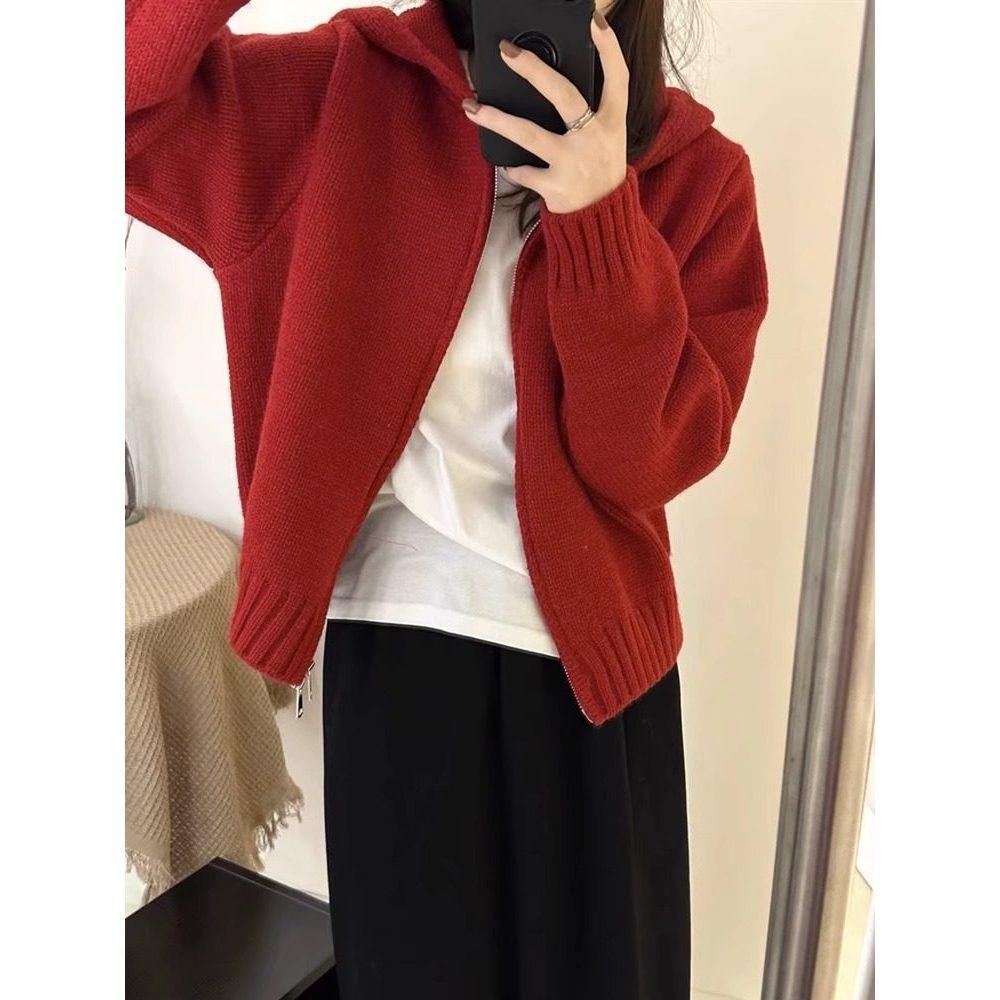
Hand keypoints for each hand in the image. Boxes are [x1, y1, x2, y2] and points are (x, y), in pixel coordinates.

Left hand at [462, 11, 628, 214]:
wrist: (602, 221)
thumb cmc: (600, 174)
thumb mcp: (608, 141)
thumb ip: (589, 115)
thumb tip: (550, 84)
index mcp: (612, 123)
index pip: (617, 78)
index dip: (608, 48)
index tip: (593, 21)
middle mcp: (594, 139)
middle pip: (563, 95)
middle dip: (533, 70)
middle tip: (507, 52)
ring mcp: (574, 163)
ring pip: (529, 134)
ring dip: (497, 120)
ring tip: (472, 107)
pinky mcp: (556, 187)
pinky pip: (523, 171)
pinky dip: (514, 169)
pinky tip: (511, 166)